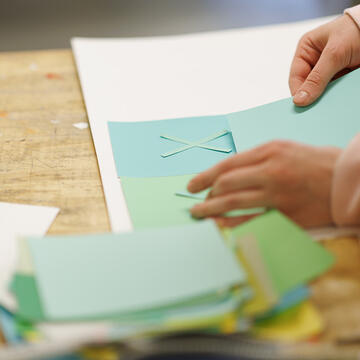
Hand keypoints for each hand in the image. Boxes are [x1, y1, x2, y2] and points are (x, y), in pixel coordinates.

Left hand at [187, 141, 340, 227]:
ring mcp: (278, 195)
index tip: (191, 185)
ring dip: (211, 210)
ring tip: (199, 214)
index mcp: (269, 151)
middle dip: (205, 194)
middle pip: (225, 184)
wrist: (346, 181)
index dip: (204, 176)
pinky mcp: (285, 215)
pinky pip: (251, 222)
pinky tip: (220, 226)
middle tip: (197, 203)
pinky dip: (231, 225)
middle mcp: (271, 172)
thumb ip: (254, 159)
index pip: (226, 165)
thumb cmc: (313, 162)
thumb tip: (227, 174)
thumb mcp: (283, 149)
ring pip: (234, 203)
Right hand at [290, 14, 359, 106]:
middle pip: (308, 86)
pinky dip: (338, 95)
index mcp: (307, 50)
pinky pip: (335, 90)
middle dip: (313, 95)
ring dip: (326, 96)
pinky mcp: (342, 76)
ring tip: (331, 100)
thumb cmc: (357, 29)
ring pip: (321, 90)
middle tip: (315, 108)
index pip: (296, 77)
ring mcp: (329, 70)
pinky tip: (339, 97)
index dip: (298, 92)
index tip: (302, 105)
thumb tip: (299, 99)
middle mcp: (315, 61)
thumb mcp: (334, 54)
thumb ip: (316, 78)